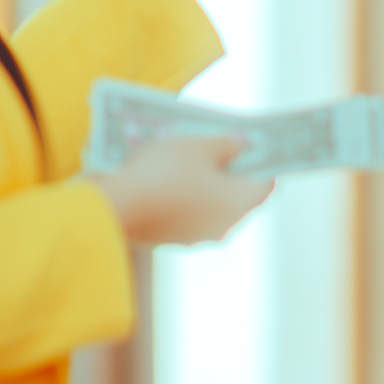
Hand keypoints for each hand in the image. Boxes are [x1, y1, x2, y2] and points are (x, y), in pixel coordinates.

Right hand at [88, 135, 271, 245]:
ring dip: (205, 183)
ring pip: (210, 206)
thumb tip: (241, 146)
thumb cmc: (165, 171)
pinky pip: (186, 214)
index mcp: (239, 204)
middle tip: (220, 142)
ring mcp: (197, 237)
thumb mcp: (199, 146)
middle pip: (237, 195)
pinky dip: (184, 196)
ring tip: (189, 155)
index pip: (265, 183)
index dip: (263, 161)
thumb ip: (226, 144)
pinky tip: (168, 175)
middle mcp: (224, 227)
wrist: (117, 206)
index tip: (254, 143)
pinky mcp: (171, 240)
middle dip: (231, 169)